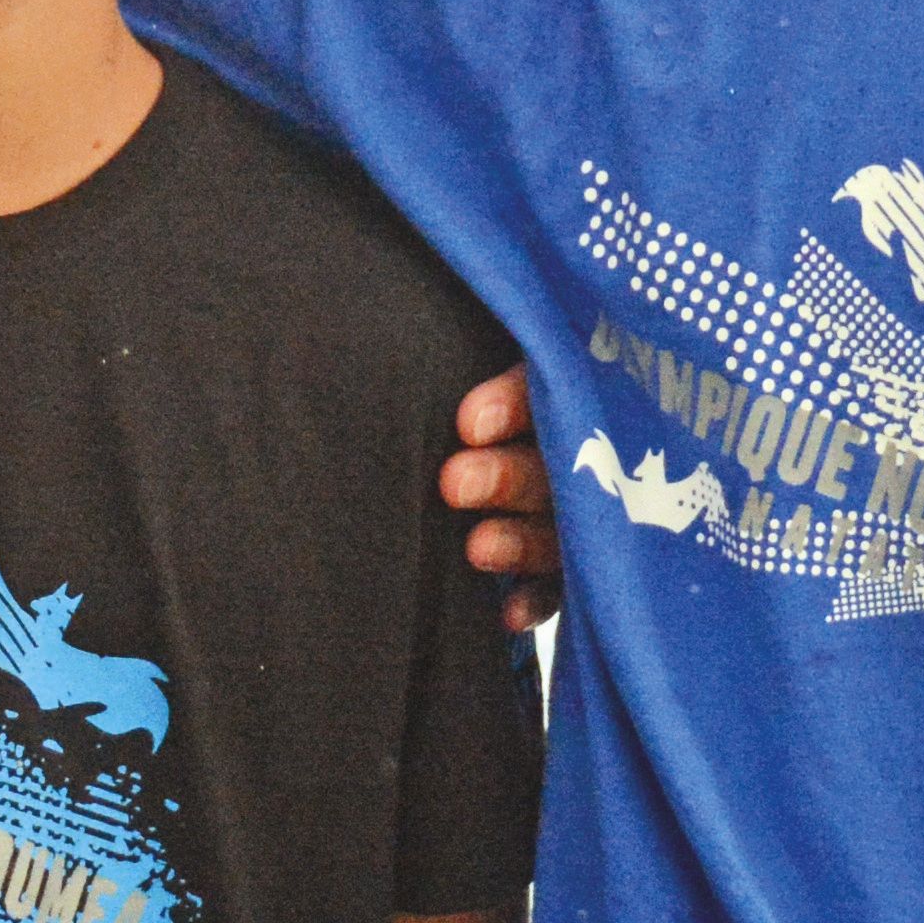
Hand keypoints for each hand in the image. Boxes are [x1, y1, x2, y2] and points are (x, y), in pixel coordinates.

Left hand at [445, 369, 559, 632]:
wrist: (466, 443)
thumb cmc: (435, 374)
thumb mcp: (454, 357)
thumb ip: (437, 349)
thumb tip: (340, 308)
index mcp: (553, 377)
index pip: (545, 384)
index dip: (513, 404)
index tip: (467, 423)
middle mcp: (576, 442)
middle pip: (554, 459)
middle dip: (506, 475)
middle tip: (453, 483)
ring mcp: (582, 506)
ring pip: (560, 525)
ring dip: (520, 540)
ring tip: (475, 549)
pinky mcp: (573, 563)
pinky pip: (562, 586)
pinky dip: (534, 600)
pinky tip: (504, 614)